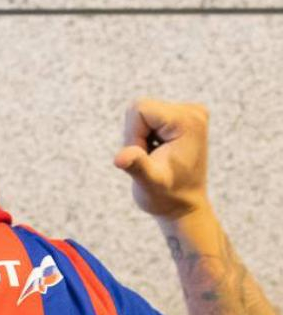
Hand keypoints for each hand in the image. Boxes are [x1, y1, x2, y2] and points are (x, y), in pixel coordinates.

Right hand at [113, 98, 210, 219]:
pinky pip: (148, 117)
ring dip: (139, 137)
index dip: (132, 134)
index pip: (139, 109)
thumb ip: (138, 167)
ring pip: (141, 113)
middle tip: (149, 158)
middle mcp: (193, 111)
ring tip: (155, 157)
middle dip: (135, 135)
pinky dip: (146, 135)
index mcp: (187, 121)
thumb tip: (120, 159)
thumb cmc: (167, 197)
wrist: (184, 206)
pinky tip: (159, 152)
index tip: (145, 155)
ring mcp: (190, 113)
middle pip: (139, 108)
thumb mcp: (151, 183)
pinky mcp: (183, 117)